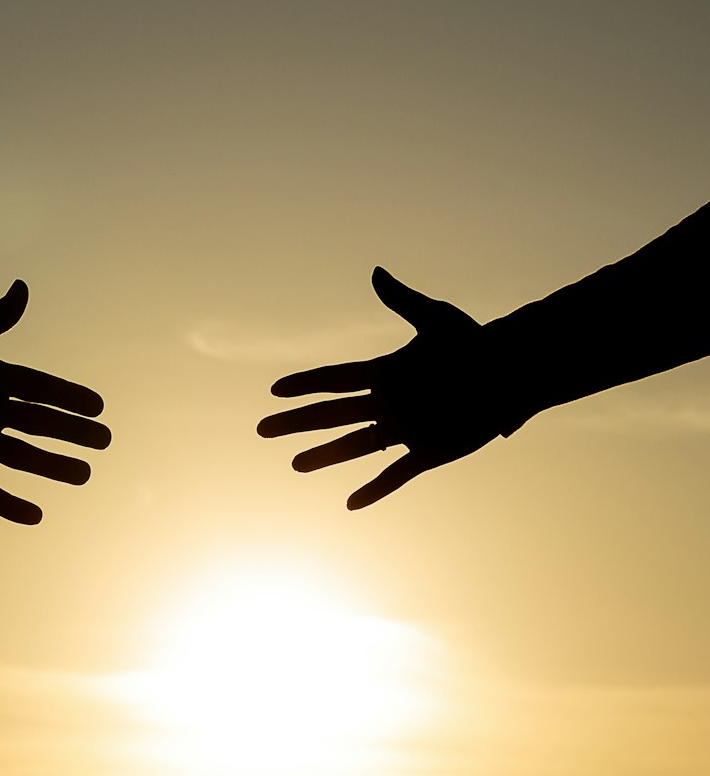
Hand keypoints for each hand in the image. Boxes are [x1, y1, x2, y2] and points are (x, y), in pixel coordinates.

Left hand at [0, 280, 109, 523]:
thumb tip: (22, 287)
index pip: (41, 388)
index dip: (70, 397)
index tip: (99, 406)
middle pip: (40, 424)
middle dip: (73, 433)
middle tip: (106, 440)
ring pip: (23, 458)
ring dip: (54, 468)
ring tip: (85, 476)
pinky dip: (8, 505)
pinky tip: (35, 516)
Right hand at [258, 268, 503, 508]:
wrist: (513, 376)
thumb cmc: (478, 345)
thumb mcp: (438, 320)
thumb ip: (403, 301)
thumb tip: (375, 273)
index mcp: (387, 373)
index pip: (336, 379)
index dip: (305, 384)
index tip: (275, 390)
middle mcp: (389, 403)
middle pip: (332, 414)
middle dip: (297, 422)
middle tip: (262, 429)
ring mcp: (405, 430)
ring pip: (355, 447)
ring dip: (324, 456)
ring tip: (294, 465)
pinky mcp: (428, 452)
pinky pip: (395, 475)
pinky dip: (375, 490)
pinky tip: (350, 503)